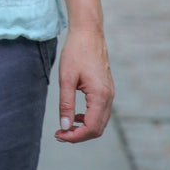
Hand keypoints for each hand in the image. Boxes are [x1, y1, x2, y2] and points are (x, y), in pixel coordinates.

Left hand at [55, 27, 113, 143]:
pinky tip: (75, 115)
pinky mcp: (107, 89)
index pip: (91, 128)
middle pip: (97, 129)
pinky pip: (101, 112)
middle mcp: (109, 97)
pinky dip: (89, 118)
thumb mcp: (66, 78)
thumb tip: (65, 126)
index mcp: (100, 95)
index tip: (59, 135)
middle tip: (60, 134)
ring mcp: (110, 93)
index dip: (74, 136)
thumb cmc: (76, 52)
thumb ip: (66, 104)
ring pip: (100, 121)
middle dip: (79, 135)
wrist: (88, 33)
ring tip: (65, 126)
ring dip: (84, 128)